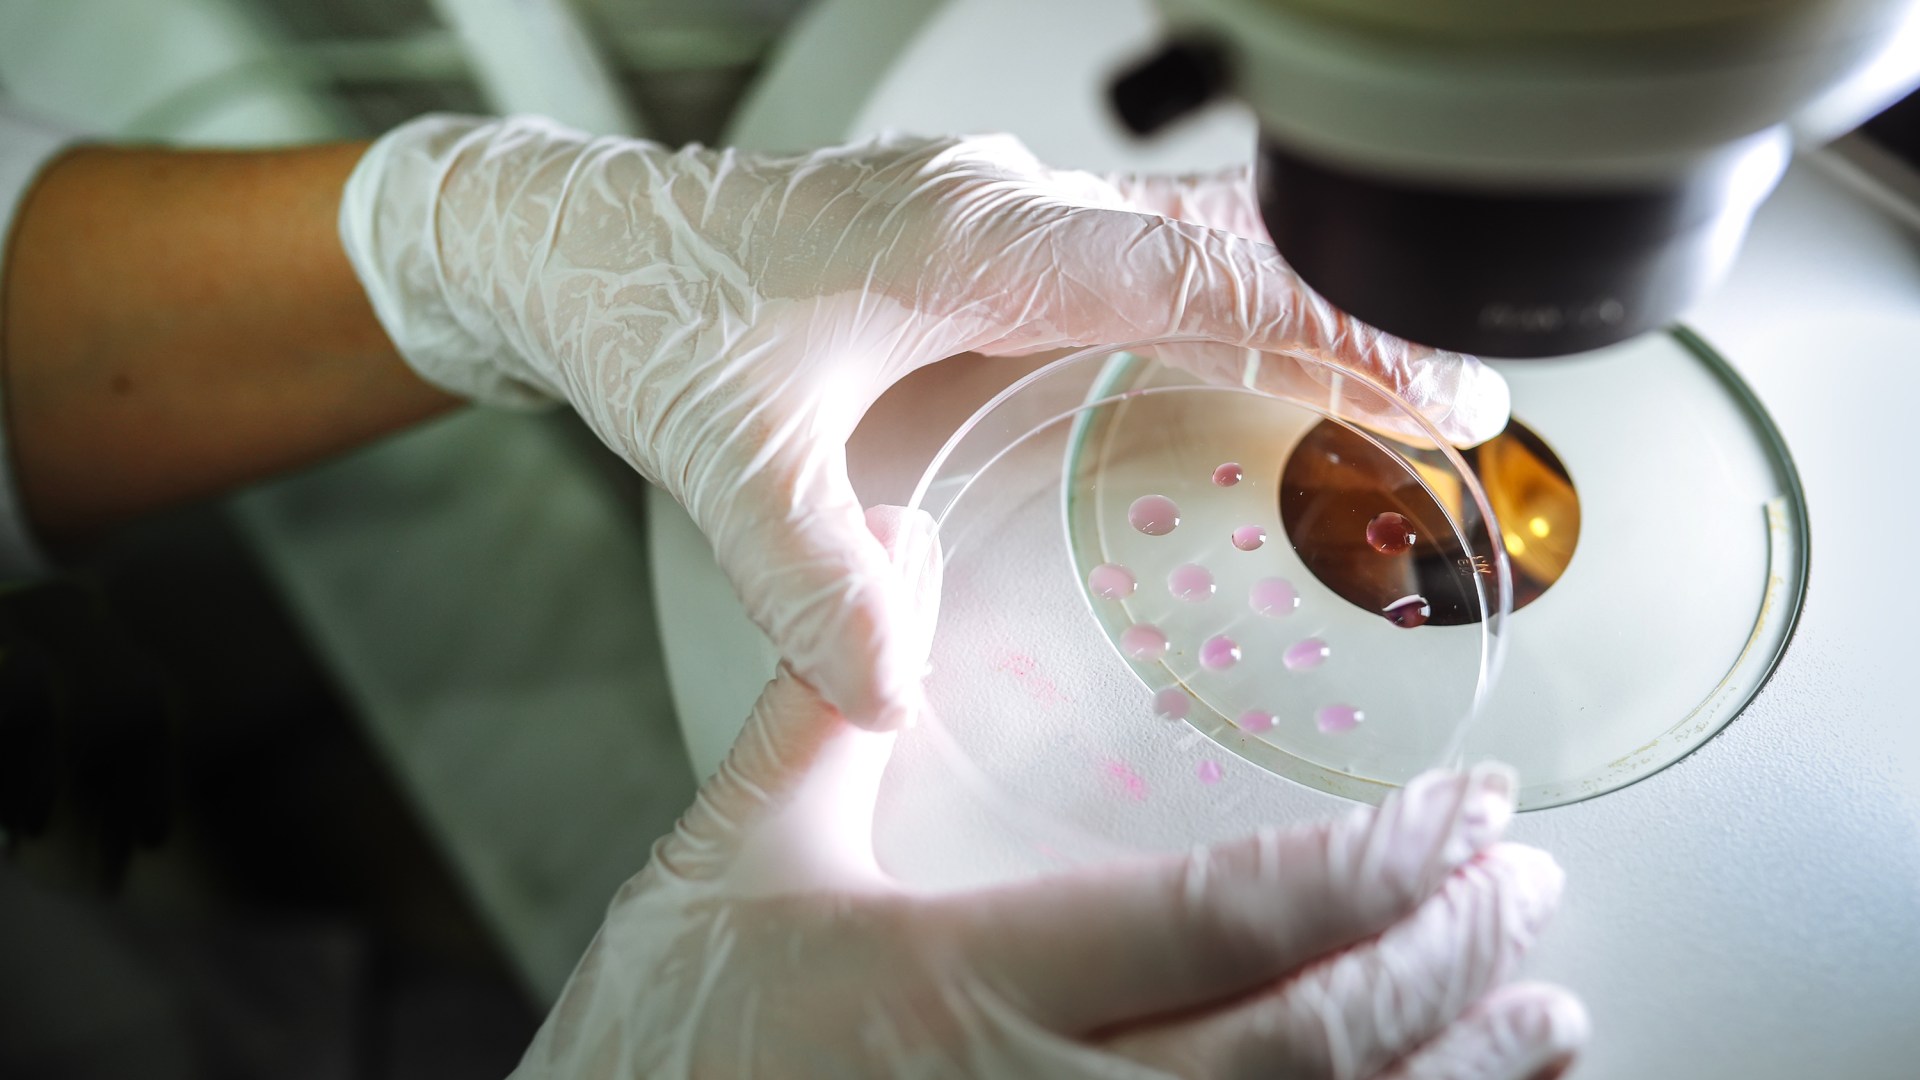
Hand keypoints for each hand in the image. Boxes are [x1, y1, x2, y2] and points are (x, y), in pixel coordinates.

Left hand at [339, 117, 1509, 728]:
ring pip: (1187, 225)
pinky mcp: (976, 223)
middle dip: (1353, 307)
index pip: (1194, 276)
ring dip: (1293, 290)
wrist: (575, 242)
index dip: (1330, 331)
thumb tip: (895, 685)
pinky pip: (1135, 240)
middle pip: (1225, 234)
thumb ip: (811, 576)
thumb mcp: (722, 459)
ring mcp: (991, 202)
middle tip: (1464, 395)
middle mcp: (996, 203)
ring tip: (1393, 376)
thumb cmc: (647, 313)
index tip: (1440, 386)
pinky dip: (1220, 288)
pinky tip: (1244, 344)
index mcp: (964, 240)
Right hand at [510, 506, 1581, 1079]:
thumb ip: (830, 703)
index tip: (1471, 812)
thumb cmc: (663, 1047)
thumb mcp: (732, 855)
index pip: (1229, 919)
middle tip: (1530, 888)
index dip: (1379, 866)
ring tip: (1546, 1016)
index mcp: (970, 980)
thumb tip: (908, 555)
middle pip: (1311, 1043)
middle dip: (1448, 962)